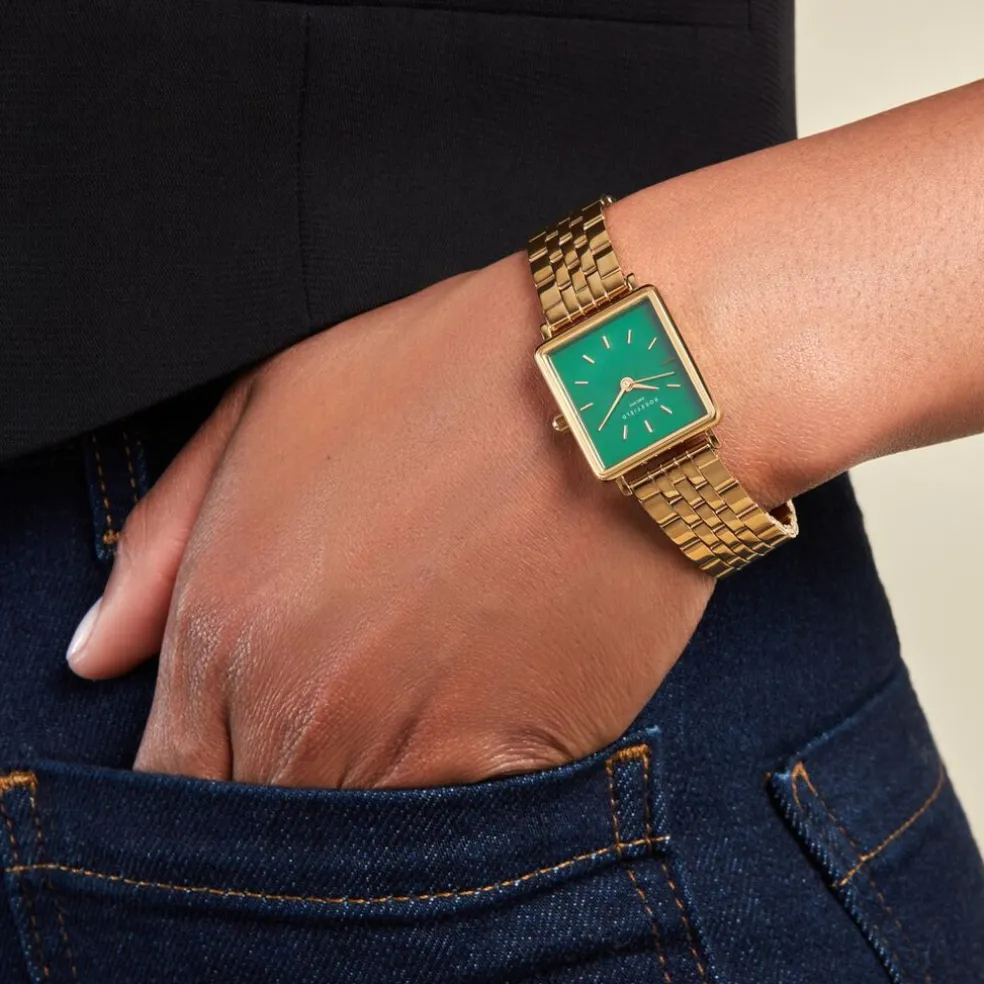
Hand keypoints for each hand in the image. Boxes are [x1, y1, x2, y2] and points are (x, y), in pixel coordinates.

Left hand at [65, 251, 718, 788]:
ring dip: (375, 780)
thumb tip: (97, 654)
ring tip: (425, 685)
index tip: (256, 727)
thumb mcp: (269, 410)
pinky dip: (460, 785)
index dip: (213, 756)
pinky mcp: (510, 764)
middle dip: (290, 773)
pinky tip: (487, 694)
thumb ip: (162, 542)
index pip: (176, 770)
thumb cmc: (444, 377)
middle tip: (355, 693)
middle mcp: (303, 704)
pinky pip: (457, 823)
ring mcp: (409, 745)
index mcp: (227, 625)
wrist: (616, 388)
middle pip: (263, 811)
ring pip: (355, 830)